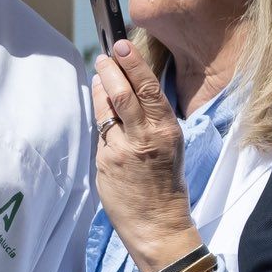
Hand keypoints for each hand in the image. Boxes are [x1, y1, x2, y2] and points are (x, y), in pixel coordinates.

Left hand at [91, 41, 198, 271]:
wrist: (158, 225)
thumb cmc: (168, 185)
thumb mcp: (171, 146)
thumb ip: (153, 121)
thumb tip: (134, 94)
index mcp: (166, 131)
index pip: (148, 89)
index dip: (133, 64)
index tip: (122, 46)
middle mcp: (144, 137)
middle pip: (123, 94)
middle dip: (111, 70)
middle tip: (105, 55)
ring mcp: (121, 150)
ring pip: (107, 110)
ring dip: (101, 88)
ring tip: (99, 75)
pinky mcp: (105, 163)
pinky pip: (101, 134)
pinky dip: (100, 118)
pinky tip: (101, 110)